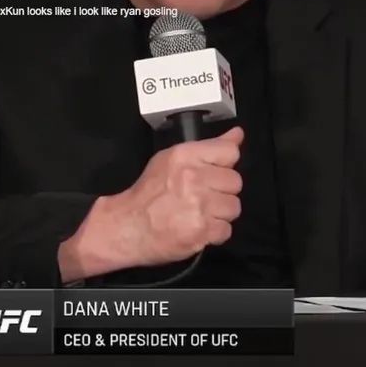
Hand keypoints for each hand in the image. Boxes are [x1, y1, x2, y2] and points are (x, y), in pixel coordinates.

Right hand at [59, 127, 244, 280]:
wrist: (126, 227)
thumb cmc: (149, 192)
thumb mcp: (173, 159)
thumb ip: (209, 147)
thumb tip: (238, 134)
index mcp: (186, 156)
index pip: (230, 151)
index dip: (224, 164)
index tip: (213, 173)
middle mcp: (194, 178)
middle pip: (235, 182)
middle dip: (221, 191)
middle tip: (202, 197)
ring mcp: (199, 206)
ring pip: (233, 207)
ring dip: (220, 213)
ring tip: (200, 214)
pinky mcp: (201, 231)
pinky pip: (226, 230)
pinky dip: (214, 232)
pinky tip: (199, 228)